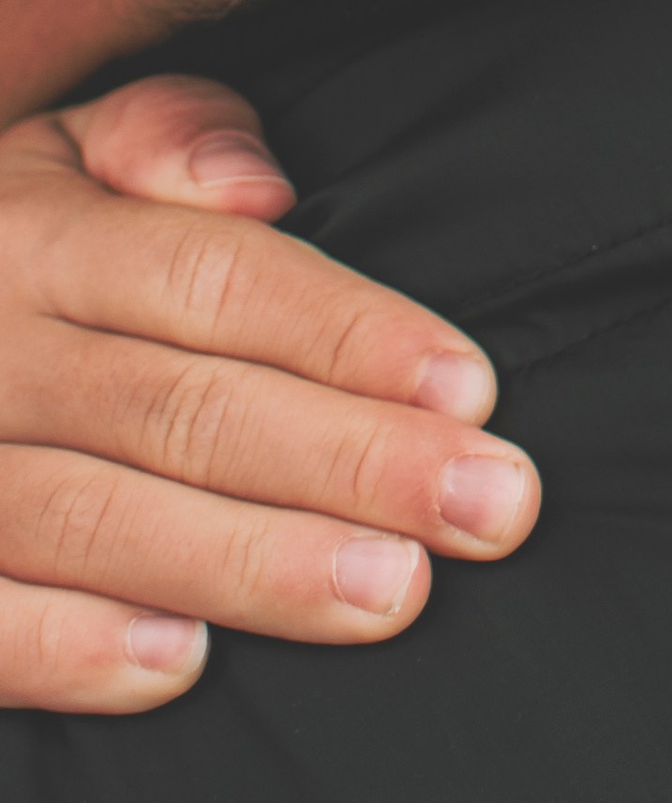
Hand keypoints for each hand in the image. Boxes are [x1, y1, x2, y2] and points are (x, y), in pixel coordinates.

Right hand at [0, 74, 539, 713]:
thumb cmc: (12, 255)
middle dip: (351, 461)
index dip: (349, 334)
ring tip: (391, 592)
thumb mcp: (63, 152)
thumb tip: (260, 186)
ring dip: (252, 565)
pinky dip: (69, 648)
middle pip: (185, 408)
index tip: (472, 389)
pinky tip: (182, 666)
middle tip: (492, 509)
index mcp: (40, 235)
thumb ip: (165, 136)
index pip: (216, 280)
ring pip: (96, 520)